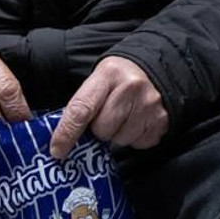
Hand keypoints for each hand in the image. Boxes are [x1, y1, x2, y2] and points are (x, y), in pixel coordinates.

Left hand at [49, 56, 169, 158]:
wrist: (159, 68)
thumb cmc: (121, 78)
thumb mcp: (99, 80)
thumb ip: (83, 104)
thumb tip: (62, 140)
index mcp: (108, 74)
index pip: (81, 110)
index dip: (67, 133)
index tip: (58, 150)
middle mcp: (131, 87)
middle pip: (102, 130)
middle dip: (99, 130)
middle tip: (107, 117)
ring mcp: (149, 104)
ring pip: (120, 140)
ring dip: (118, 135)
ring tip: (125, 117)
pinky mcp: (161, 119)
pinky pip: (139, 143)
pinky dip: (136, 137)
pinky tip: (139, 121)